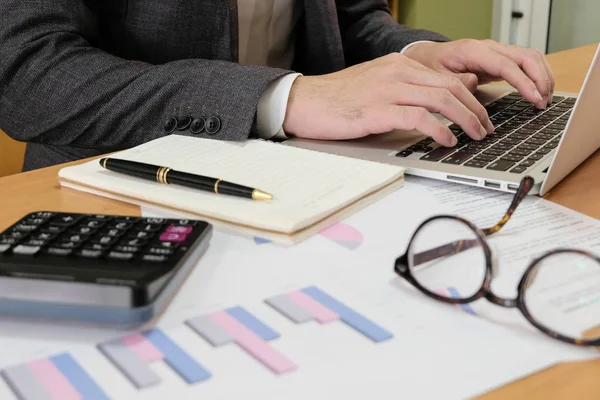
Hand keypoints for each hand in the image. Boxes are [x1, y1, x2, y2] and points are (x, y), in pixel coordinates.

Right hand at [283, 53, 493, 146]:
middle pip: (450, 86)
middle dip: (475, 110)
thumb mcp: (379, 86)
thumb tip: (442, 93)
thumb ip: (410, 87)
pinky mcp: (377, 110)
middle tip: (486, 129)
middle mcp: (397, 72)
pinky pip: (419, 117)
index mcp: (399, 64)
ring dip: (465, 120)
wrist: (305, 101)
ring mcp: (388, 89)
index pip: (446, 78)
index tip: (481, 117)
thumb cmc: (339, 99)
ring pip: (440, 99)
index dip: (471, 98)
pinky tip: (447, 141)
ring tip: (476, 136)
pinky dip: (439, 130)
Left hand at [403, 39, 554, 108]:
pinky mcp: (499, 61)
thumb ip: (455, 81)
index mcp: (474, 51)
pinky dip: (535, 77)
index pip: (508, 65)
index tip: (535, 99)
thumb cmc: (430, 67)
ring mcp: (496, 53)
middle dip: (540, 79)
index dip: (525, 82)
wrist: (426, 58)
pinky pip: (525, 65)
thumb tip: (474, 83)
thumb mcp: (436, 77)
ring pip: (530, 58)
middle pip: (527, 57)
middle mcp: (489, 48)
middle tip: (543, 103)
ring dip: (542, 77)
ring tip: (544, 101)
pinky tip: (537, 93)